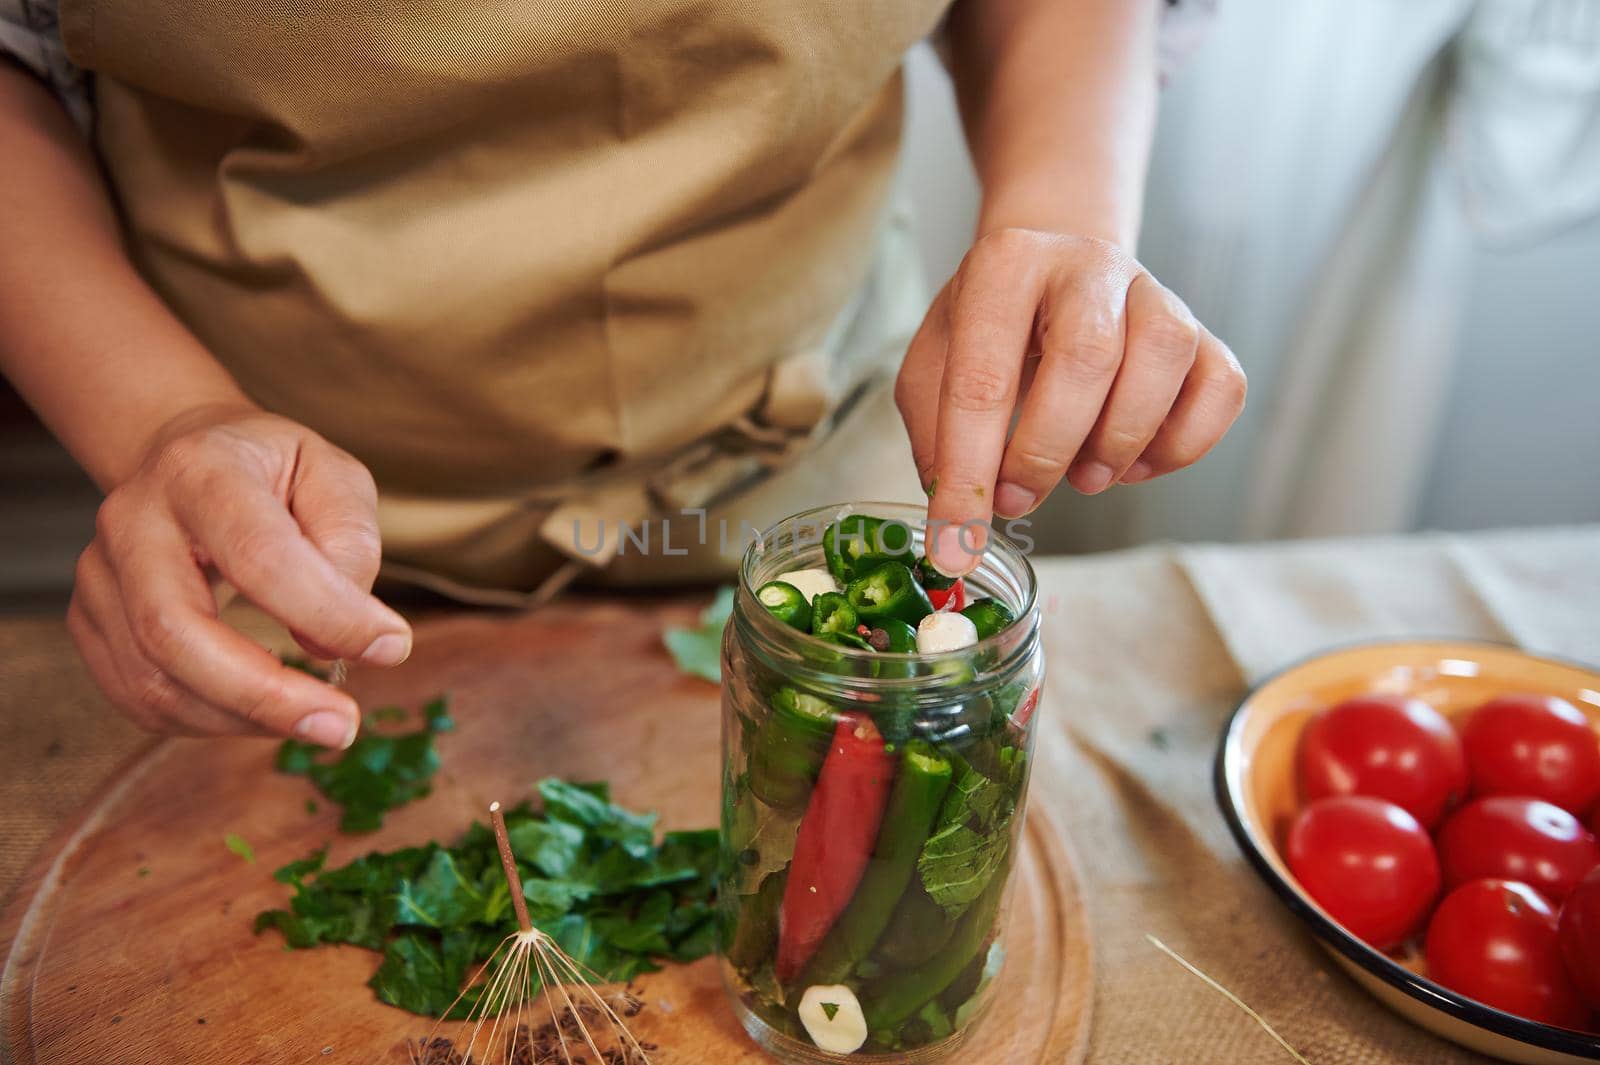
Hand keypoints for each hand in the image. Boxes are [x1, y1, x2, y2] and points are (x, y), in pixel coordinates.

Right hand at [66, 404, 410, 745]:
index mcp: (200, 471)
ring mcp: (100, 574)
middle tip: (341, 725)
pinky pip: (140, 697)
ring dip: (243, 718)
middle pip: (175, 628)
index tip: (391, 647)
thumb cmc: (275, 472)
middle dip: (265, 695)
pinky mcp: (90, 621)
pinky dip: (210, 721)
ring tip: (314, 718)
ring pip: (153, 678)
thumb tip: (330, 641)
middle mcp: (132, 520)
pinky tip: (263, 710)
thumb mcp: (335, 476)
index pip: (258, 555)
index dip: (326, 612)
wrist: (191, 457)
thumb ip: (348, 545)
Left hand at [895, 228, 1245, 574]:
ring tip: (1083, 476)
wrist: (1053, 274)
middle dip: (1047, 450)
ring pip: (1165, 356)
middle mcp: (1087, 264)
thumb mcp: (934, 365)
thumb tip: (958, 520)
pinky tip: (1135, 463)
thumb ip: (935, 436)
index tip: (954, 544)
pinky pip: (1221, 386)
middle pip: (1088, 355)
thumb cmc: (990, 328)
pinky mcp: (1201, 331)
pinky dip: (1183, 445)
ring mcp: (1153, 292)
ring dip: (1122, 439)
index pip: (982, 377)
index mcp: (1006, 265)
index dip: (966, 473)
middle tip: (1017, 499)